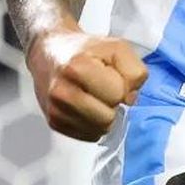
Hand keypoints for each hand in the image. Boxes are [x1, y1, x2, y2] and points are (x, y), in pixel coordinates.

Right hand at [28, 28, 147, 140]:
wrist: (50, 51)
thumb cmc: (85, 50)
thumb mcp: (117, 48)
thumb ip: (134, 71)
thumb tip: (130, 99)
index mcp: (77, 68)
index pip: (117, 95)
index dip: (122, 85)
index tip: (112, 75)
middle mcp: (62, 92)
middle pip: (107, 118)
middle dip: (112, 103)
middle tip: (104, 88)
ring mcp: (56, 110)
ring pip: (99, 131)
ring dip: (104, 116)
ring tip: (96, 97)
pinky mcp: (54, 123)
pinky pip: (88, 136)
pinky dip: (94, 124)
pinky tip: (88, 106)